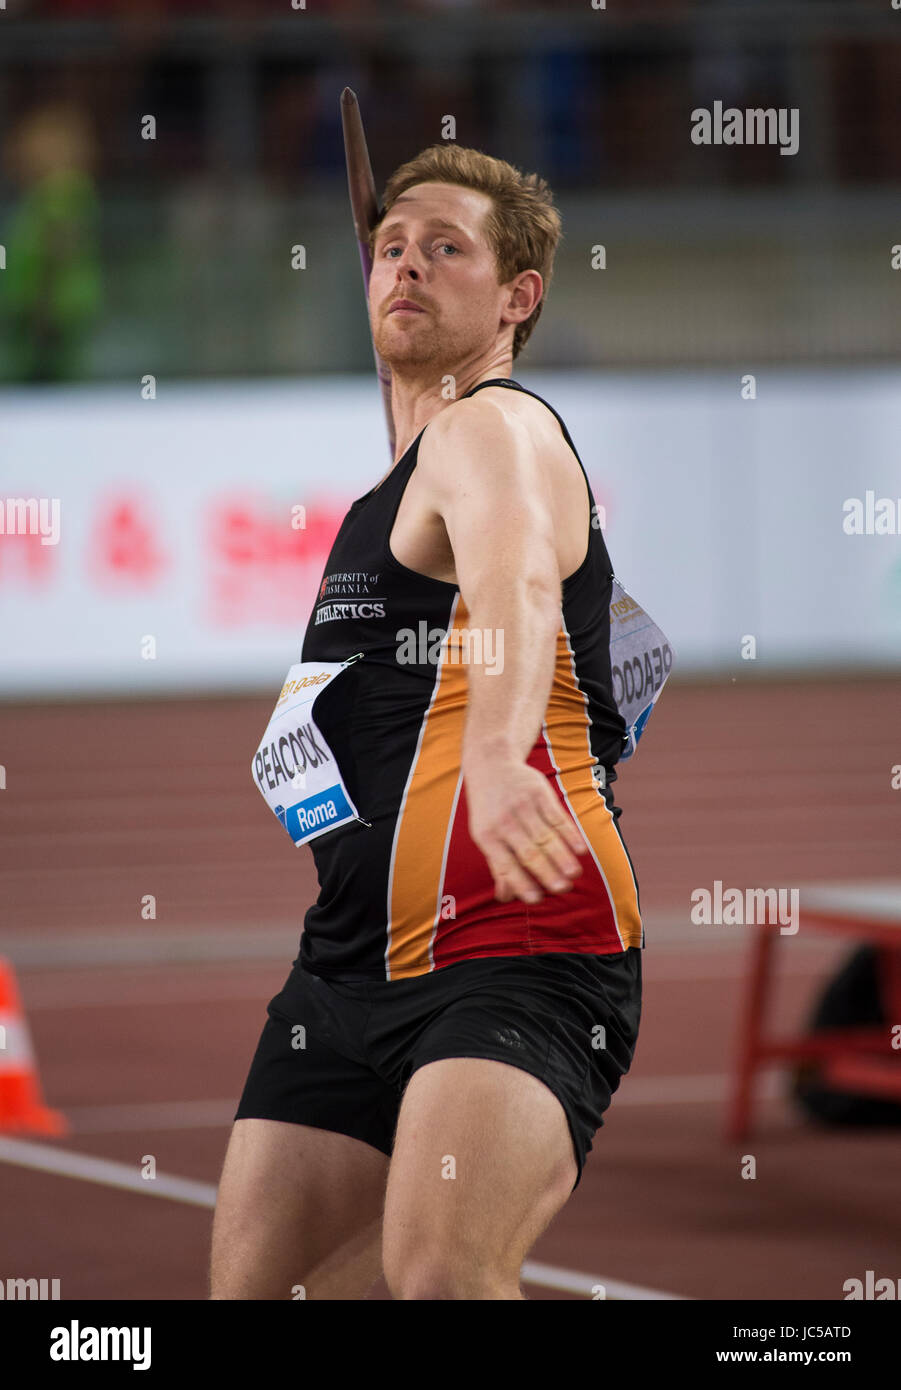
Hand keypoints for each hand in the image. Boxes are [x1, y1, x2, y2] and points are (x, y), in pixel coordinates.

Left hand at [463, 757, 588, 904]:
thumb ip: (497, 865)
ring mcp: (522, 806)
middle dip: (546, 872)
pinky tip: (581, 850)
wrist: (491, 765)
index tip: (536, 899)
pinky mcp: (539, 793)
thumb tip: (506, 897)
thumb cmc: (489, 810)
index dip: (521, 883)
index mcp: (487, 836)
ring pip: (546, 836)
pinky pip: (558, 817)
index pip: (505, 865)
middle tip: (562, 889)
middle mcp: (503, 822)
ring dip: (562, 857)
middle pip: (528, 852)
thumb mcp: (484, 835)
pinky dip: (570, 834)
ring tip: (574, 874)